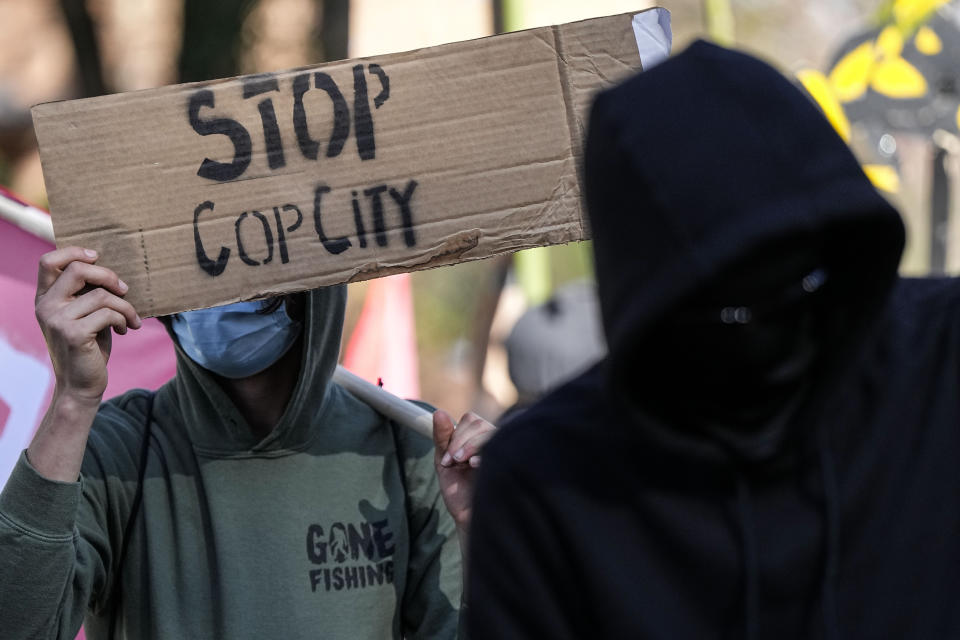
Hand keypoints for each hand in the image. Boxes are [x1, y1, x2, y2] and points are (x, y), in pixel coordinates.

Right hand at [35, 247, 141, 403]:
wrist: (82, 384)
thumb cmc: (88, 346)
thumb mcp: (84, 314)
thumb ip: (86, 293)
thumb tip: (109, 268)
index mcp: (45, 298)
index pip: (49, 261)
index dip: (74, 252)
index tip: (97, 256)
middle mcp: (45, 306)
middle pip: (78, 270)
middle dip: (109, 276)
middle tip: (125, 289)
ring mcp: (56, 319)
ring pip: (101, 295)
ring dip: (124, 306)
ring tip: (130, 319)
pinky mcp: (72, 334)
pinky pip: (108, 314)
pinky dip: (123, 319)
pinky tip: (124, 330)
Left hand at [432, 410, 496, 530]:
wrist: (471, 518)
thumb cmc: (458, 492)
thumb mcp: (444, 463)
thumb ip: (441, 438)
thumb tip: (439, 412)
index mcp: (477, 440)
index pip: (471, 420)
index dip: (456, 435)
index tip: (446, 460)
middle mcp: (492, 442)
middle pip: (478, 423)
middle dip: (461, 441)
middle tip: (454, 461)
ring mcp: (503, 450)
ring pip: (489, 431)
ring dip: (471, 445)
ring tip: (465, 465)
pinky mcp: (511, 461)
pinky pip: (501, 445)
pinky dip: (483, 451)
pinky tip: (476, 465)